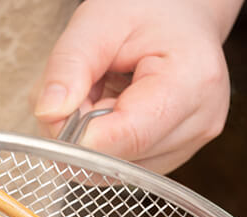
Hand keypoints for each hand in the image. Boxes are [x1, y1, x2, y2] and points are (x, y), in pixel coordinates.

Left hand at [32, 0, 241, 173]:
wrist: (176, 16)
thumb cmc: (143, 12)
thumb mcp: (95, 24)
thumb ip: (68, 68)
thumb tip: (48, 114)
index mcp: (192, 82)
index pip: (129, 136)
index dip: (79, 136)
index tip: (53, 113)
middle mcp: (198, 122)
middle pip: (114, 158)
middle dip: (77, 132)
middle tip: (78, 90)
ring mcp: (186, 146)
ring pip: (108, 170)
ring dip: (85, 141)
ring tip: (97, 94)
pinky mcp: (168, 158)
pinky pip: (114, 168)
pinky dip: (97, 145)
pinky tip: (106, 110)